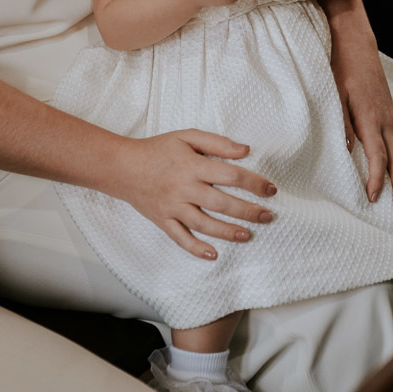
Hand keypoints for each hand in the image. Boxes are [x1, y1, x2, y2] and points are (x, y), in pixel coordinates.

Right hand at [117, 130, 277, 258]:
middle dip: (248, 211)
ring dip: (228, 232)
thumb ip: (216, 143)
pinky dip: (196, 248)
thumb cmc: (157, 149)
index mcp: (192, 165)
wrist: (121, 166)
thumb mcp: (186, 136)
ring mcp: (172, 207)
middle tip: (268, 216)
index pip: (230, 175)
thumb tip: (246, 150)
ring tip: (248, 235)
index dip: (254, 183)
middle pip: (222, 203)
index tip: (271, 189)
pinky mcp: (162, 220)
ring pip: (204, 224)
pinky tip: (213, 255)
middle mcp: (183, 188)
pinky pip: (180, 238)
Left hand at [322, 0, 392, 212]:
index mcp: (370, 118)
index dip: (377, 179)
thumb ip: (340, 124)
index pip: (378, 157)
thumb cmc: (341, 67)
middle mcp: (385, 119)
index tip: (374, 198)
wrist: (355, 42)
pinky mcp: (388, 110)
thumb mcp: (333, 95)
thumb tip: (346, 152)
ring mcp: (389, 114)